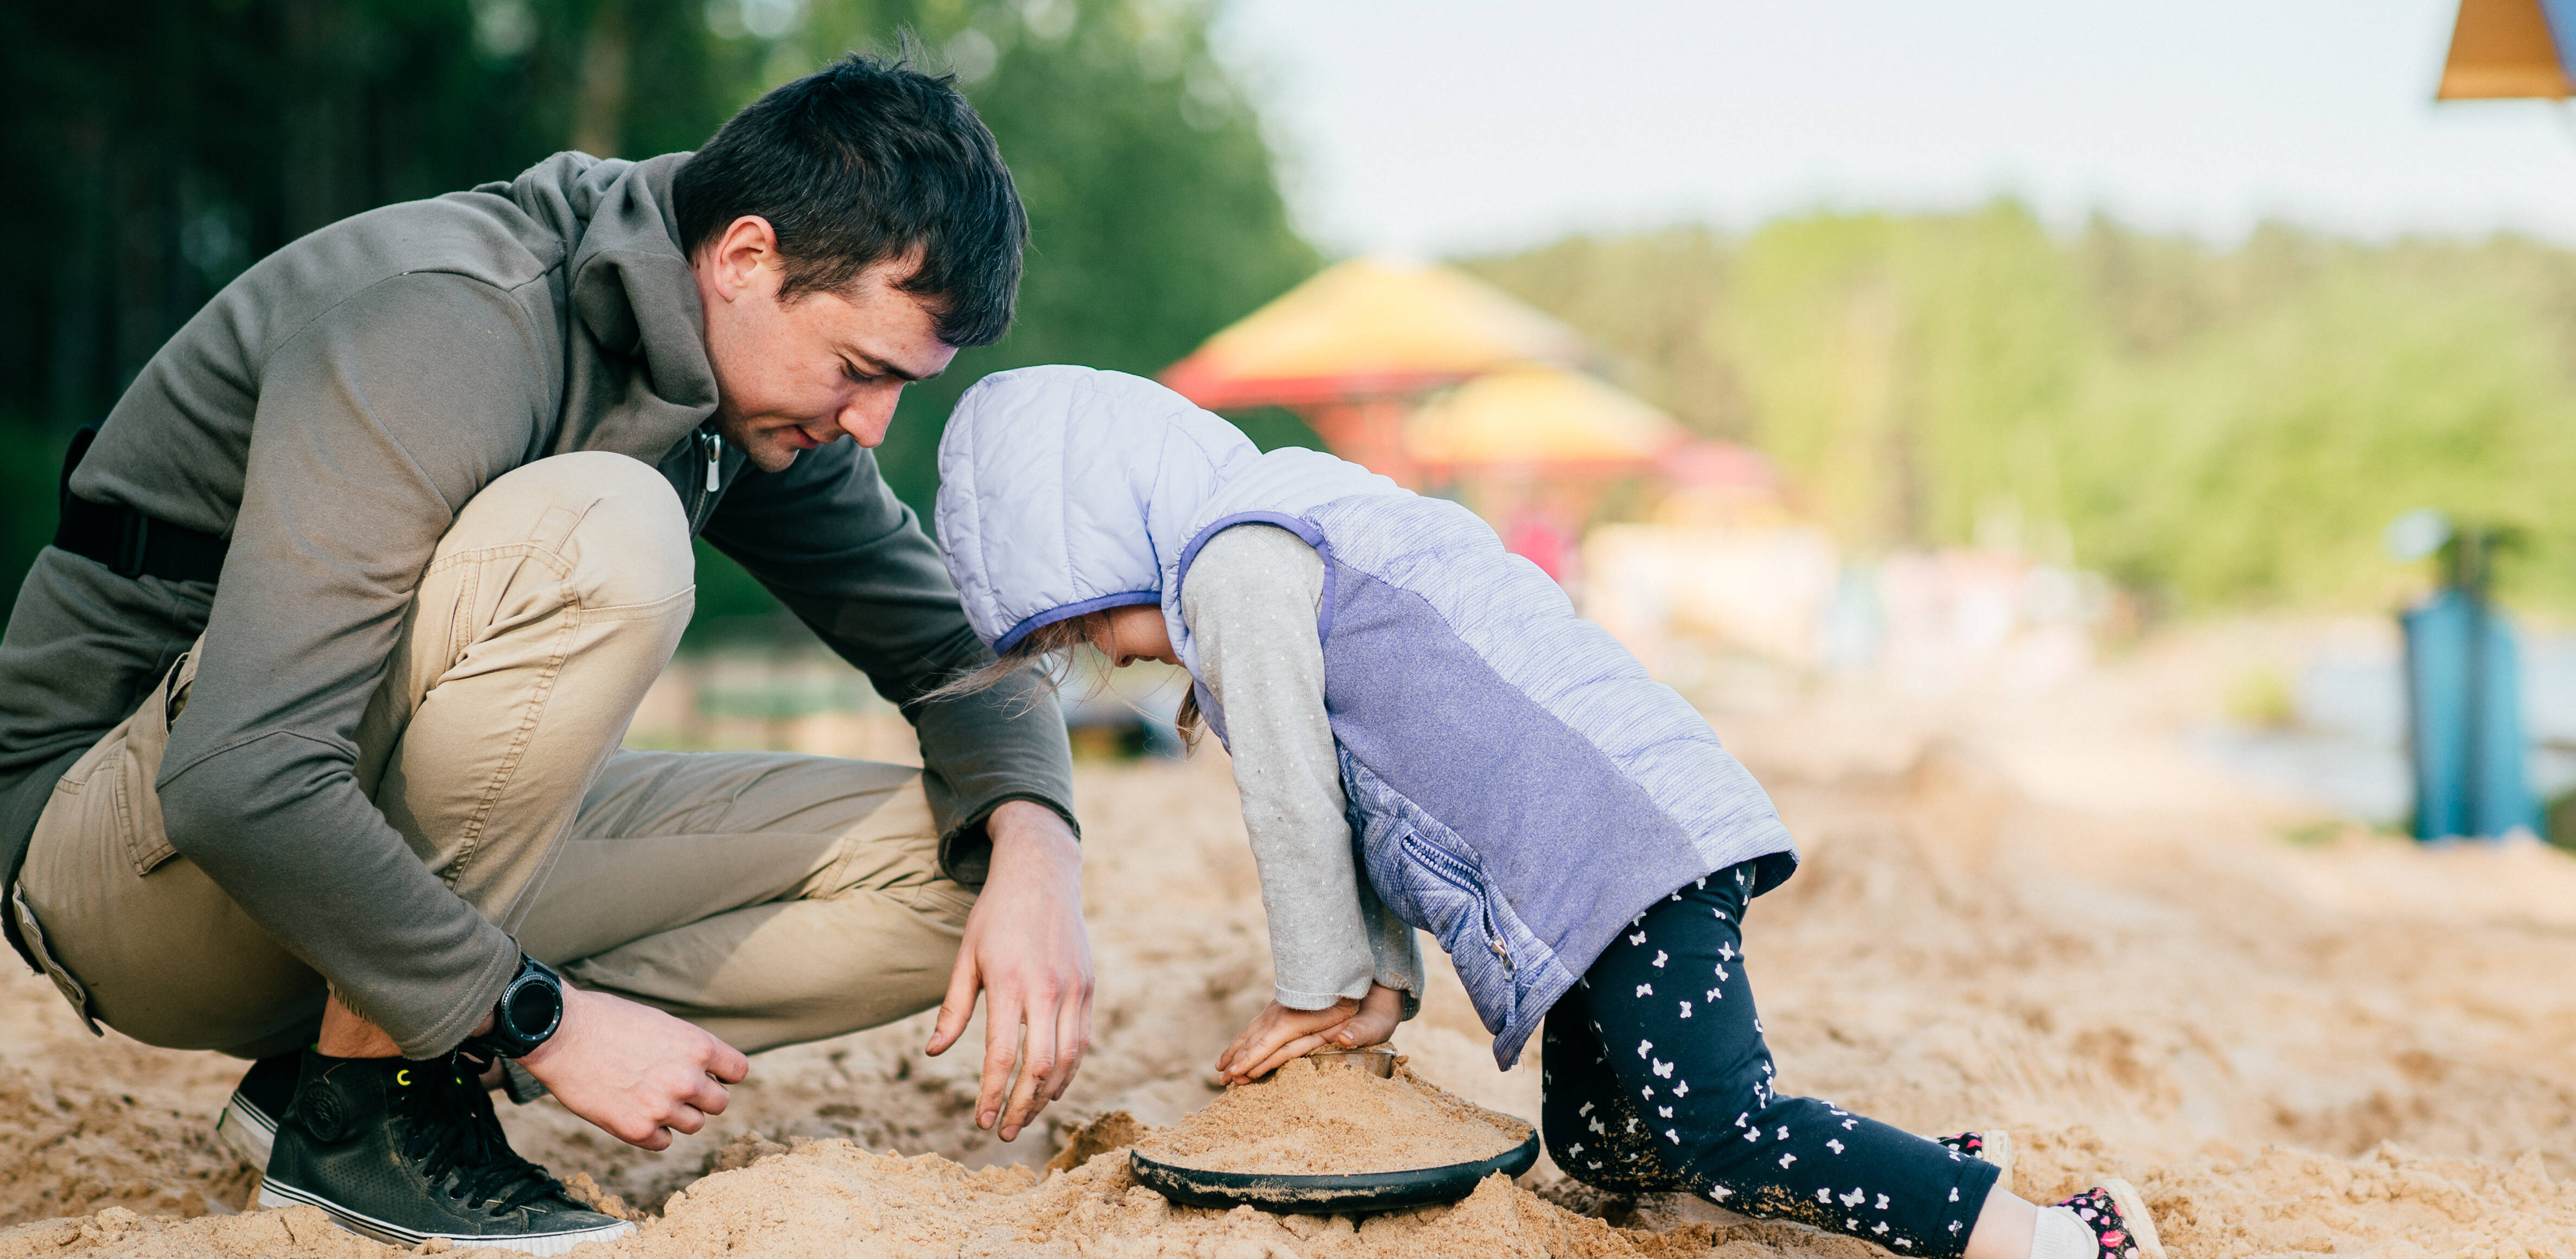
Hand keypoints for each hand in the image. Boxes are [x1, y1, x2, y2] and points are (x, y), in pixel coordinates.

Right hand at [517, 984, 749, 1150]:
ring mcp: (663, 1108)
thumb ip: (686, 1049)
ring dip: (678, 1115)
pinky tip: (633, 1112)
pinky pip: (663, 1142)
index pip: (738, 1071)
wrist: (560, 1035)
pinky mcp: (637, 1131)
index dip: (723, 1073)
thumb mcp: (660, 1023)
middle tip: (675, 1088)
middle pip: (720, 1103)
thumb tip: (703, 1069)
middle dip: (702, 1097)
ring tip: (650, 1097)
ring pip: (694, 1124)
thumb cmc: (606, 1020)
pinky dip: (652, 1132)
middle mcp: (688, 1079)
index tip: (710, 1074)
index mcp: (698, 1046)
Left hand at [925, 801, 1092, 1141]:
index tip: (981, 1122)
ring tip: (1027, 1115)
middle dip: (1023, 1107)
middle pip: (1042, 1067)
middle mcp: (1048, 990)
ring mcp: (1074, 988)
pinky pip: (1082, 1040)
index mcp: (1010, 984)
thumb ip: (953, 1008)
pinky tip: (1052, 1086)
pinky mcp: (1089, 986)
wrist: (1041, 874)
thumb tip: (932, 1053)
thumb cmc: (995, 916)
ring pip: (1070, 1060)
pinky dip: (1070, 1070)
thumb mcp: (965, 957)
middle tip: (1005, 1132)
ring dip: (1048, 1095)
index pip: (1003, 1056)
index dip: (993, 1095)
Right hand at [1215, 983, 1404, 1083]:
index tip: (1235, 1074)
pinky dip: (1243, 1038)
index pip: (1268, 1044)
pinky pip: (1255, 1025)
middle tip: (1221, 1081)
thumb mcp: (1365, 1019)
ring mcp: (1277, 1009)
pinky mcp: (1278, 1007)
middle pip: (1253, 1040)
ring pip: (1251, 1032)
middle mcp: (1281, 1014)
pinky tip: (1237, 1046)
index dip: (1251, 1060)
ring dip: (1235, 1050)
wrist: (1352, 974)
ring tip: (1219, 1067)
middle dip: (1237, 1061)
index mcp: (1298, 1020)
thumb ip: (1356, 1031)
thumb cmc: (1361, 1006)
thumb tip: (1346, 1039)